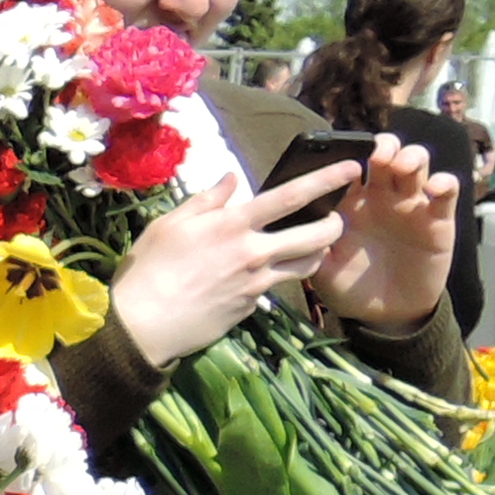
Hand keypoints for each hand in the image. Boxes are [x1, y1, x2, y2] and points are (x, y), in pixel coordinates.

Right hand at [105, 169, 347, 368]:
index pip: (291, 196)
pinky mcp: (251, 306)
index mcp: (233, 224)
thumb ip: (207, 200)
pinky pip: (275, 287)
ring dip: (318, 252)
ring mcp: (256, 283)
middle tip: (335, 218)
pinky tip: (261, 274)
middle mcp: (253, 252)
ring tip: (310, 244)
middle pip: (317, 235)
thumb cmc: (148, 268)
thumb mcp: (169, 224)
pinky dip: (277, 276)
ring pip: (307, 265)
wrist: (141, 325)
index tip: (352, 169)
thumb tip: (232, 178)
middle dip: (336, 224)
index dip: (326, 180)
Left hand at [309, 131, 454, 330]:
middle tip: (376, 156)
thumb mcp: (322, 269)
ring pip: (417, 162)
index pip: (352, 163)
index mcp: (351, 201)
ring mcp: (411, 204)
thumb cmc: (350, 285)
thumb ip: (312, 246)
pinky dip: (444, 182)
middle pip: (388, 153)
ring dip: (412, 156)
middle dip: (384, 145)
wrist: (384, 314)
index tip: (343, 158)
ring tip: (402, 166)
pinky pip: (446, 192)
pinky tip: (434, 188)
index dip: (349, 153)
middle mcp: (382, 195)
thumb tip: (301, 224)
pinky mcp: (437, 219)